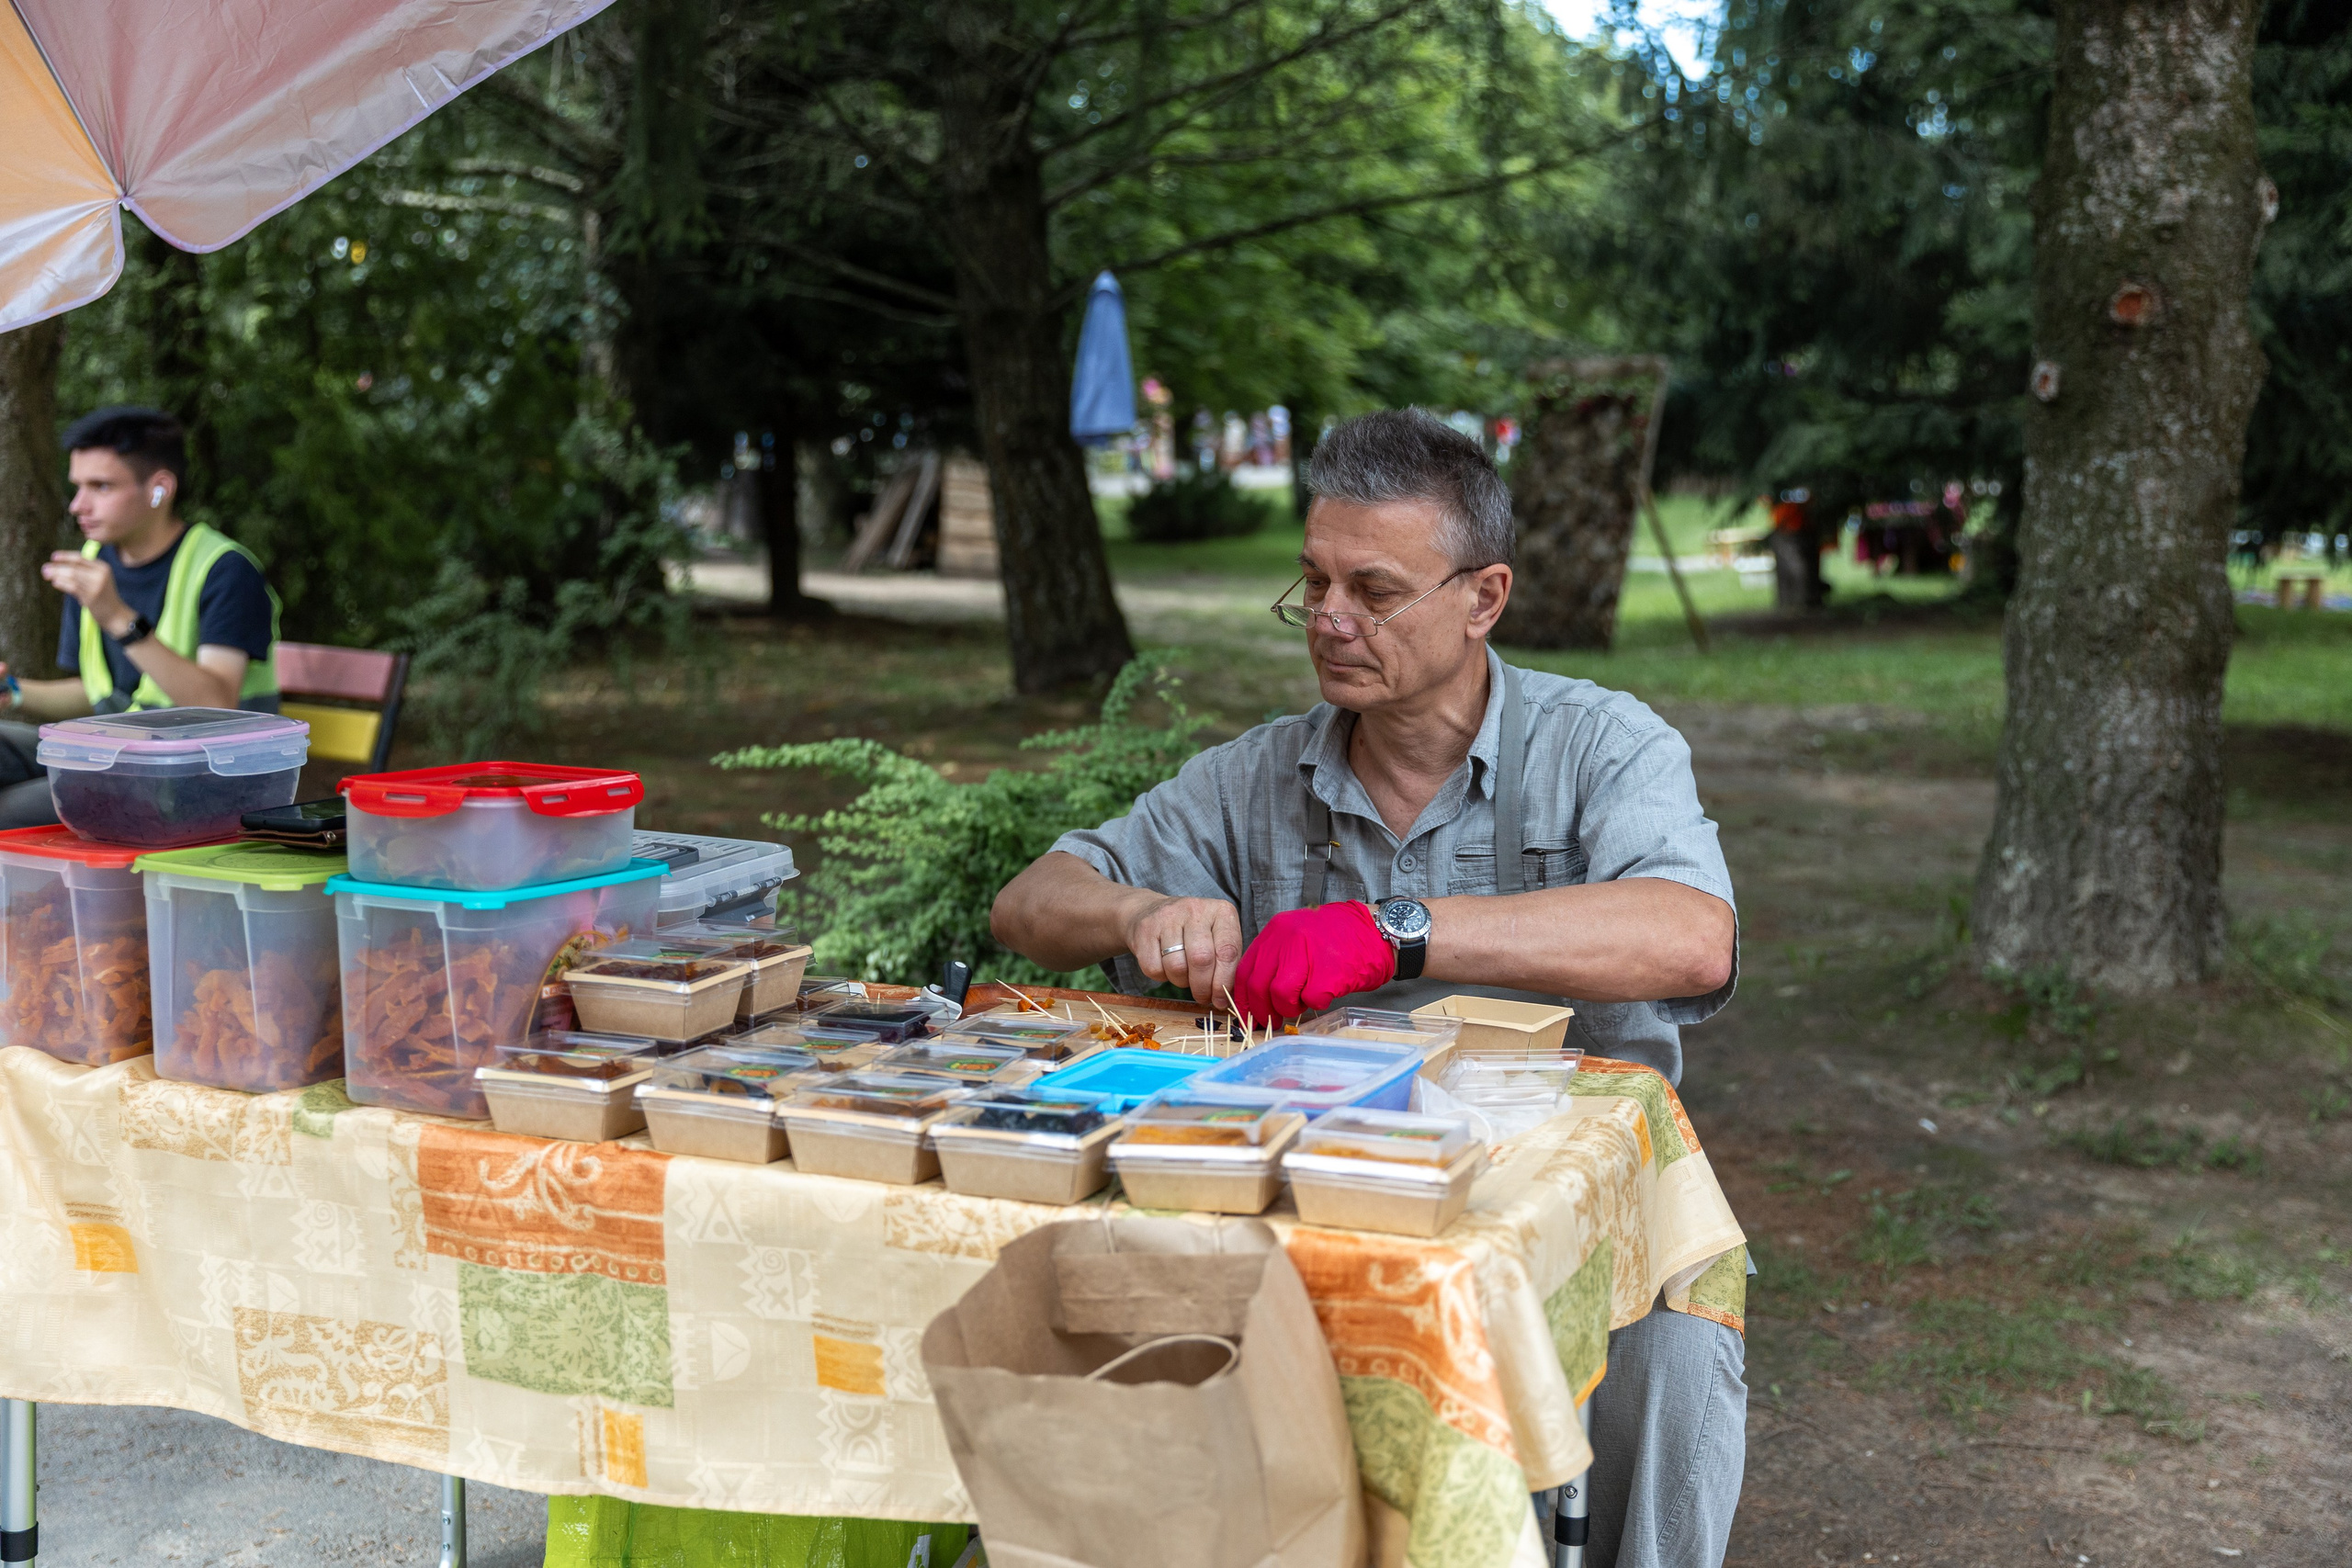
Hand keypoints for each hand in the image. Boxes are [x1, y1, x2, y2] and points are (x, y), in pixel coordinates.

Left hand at [42, 552, 127, 630]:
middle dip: (57, 567)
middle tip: (44, 568)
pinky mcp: (91, 596)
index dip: (65, 556)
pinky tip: (55, 583)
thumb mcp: (98, 580)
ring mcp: (96, 585)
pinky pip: (73, 587)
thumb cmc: (103, 597)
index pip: (81, 558)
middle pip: (74, 567)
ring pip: (72, 576)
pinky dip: (62, 584)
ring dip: (56, 574)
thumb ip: (84, 572)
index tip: (53, 557)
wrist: (116, 614)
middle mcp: (100, 574)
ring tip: (46, 575)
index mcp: (103, 567)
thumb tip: (60, 566)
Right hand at [1122, 894, 1242, 1005]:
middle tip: (1203, 997)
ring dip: (1181, 981)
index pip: (1227, 951)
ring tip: (1184, 975)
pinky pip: (1154, 968)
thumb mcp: (1217, 938)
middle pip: (1201, 960)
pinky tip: (1165, 966)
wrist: (1151, 911)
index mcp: (1221, 912)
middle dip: (1203, 987)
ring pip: (1177, 967)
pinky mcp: (1145, 928)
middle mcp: (1195, 909)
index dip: (1224, 981)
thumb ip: (1227, 963)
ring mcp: (1167, 917)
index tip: (1221, 1000)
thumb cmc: (1193, 932)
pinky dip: (1161, 976)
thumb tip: (1228, 997)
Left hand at [1233, 900, 1394, 1024]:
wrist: (1378, 930)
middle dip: (1263, 1010)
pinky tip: (1324, 997)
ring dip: (1289, 1008)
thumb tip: (1257, 993)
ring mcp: (1309, 954)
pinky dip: (1315, 1004)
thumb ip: (1277, 957)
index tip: (1248, 1014)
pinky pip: (1312, 999)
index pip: (1246, 970)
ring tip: (1301, 1005)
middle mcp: (1288, 938)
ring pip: (1281, 995)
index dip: (1244, 998)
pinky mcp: (1330, 971)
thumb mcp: (1298, 935)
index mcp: (1277, 930)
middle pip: (1259, 985)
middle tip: (1272, 1020)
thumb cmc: (1338, 938)